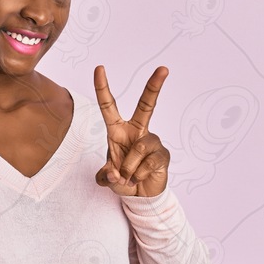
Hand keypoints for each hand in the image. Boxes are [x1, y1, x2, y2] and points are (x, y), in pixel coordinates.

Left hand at [93, 65, 170, 197]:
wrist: (140, 195)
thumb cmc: (122, 178)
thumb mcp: (107, 178)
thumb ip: (105, 176)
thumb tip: (114, 172)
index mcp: (118, 131)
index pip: (109, 106)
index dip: (103, 88)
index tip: (99, 68)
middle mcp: (136, 131)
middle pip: (146, 105)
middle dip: (154, 86)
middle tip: (164, 68)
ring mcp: (151, 142)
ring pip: (138, 149)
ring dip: (128, 168)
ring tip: (129, 176)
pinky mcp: (162, 154)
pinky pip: (147, 163)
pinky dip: (138, 175)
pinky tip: (140, 178)